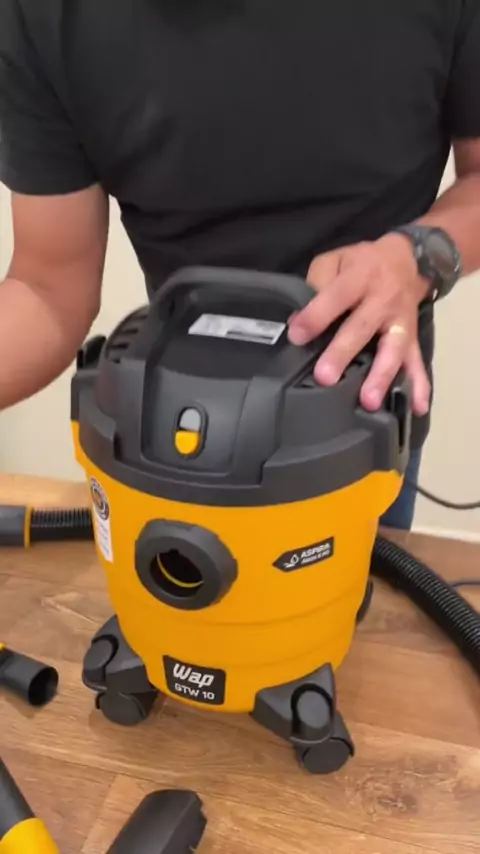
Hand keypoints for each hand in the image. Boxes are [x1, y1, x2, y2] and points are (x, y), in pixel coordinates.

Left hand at [287, 235, 431, 415]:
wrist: (409, 259)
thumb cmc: (362, 264)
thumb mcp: (337, 259)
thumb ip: (317, 281)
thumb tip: (299, 317)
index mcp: (360, 278)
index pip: (336, 296)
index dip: (316, 316)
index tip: (297, 336)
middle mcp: (382, 301)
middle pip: (362, 328)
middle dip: (343, 353)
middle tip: (325, 377)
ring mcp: (400, 322)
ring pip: (393, 350)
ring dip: (381, 376)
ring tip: (369, 401)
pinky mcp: (413, 338)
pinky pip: (417, 362)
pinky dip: (420, 386)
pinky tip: (417, 407)